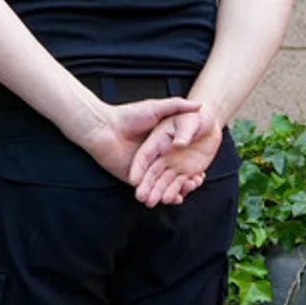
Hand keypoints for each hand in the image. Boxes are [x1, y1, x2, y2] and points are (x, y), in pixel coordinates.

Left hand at [77, 97, 198, 183]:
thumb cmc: (129, 115)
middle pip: (172, 172)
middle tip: (198, 182)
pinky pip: (150, 189)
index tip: (202, 168)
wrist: (103, 127)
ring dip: (176, 189)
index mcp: (158, 143)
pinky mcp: (132, 178)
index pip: (178, 156)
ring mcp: (142, 169)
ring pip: (162, 183)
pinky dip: (163, 194)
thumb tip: (199, 106)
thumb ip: (177, 106)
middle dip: (185, 179)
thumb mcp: (156, 108)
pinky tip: (176, 198)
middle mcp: (152, 157)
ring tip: (189, 190)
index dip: (190, 162)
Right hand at [129, 110, 221, 207]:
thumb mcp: (189, 120)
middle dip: (146, 186)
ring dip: (160, 193)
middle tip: (142, 199)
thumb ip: (183, 132)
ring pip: (164, 182)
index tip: (133, 180)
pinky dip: (180, 190)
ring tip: (160, 202)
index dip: (138, 168)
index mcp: (157, 141)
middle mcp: (162, 156)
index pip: (144, 156)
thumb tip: (178, 145)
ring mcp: (173, 165)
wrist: (208, 122)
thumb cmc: (195, 117)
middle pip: (150, 173)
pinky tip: (183, 195)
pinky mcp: (185, 171)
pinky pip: (180, 184)